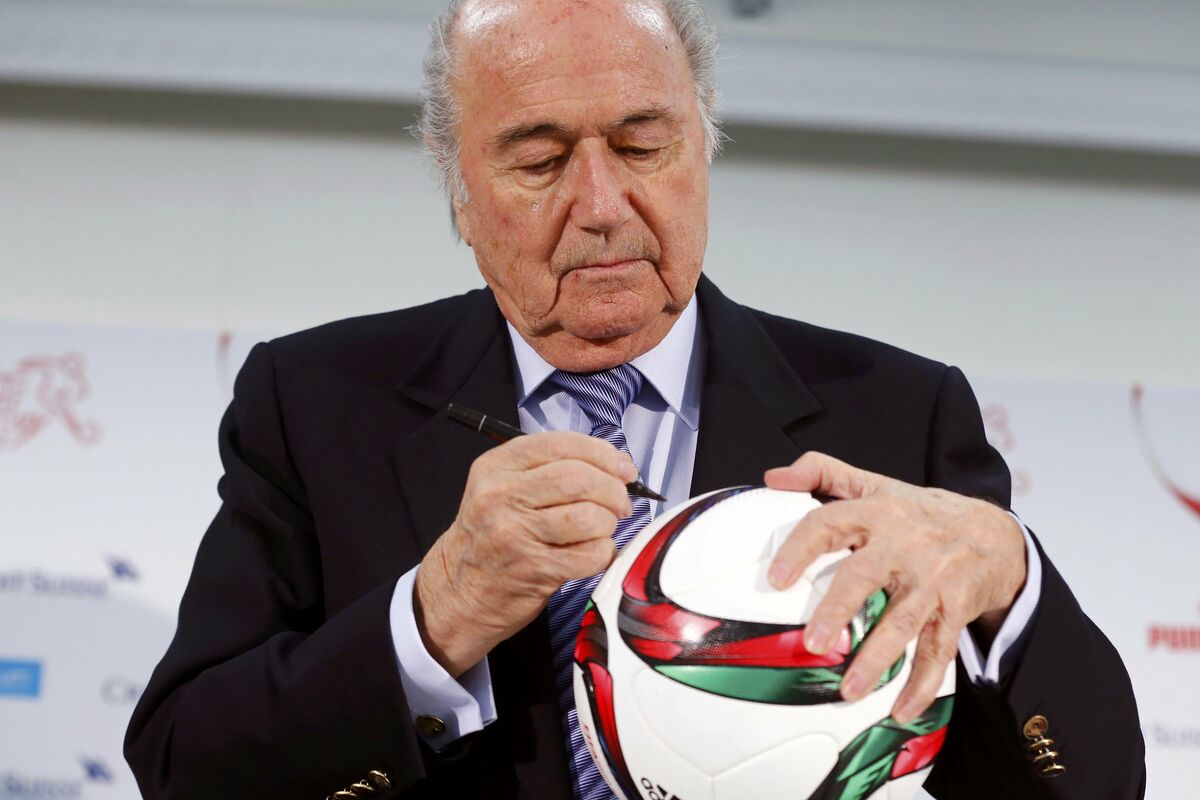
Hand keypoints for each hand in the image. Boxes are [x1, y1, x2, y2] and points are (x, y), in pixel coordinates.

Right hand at [414, 431, 637, 676]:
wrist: (458, 591)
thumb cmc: (490, 537)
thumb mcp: (503, 488)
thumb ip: (553, 468)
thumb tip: (617, 464)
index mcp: (496, 467)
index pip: (560, 445)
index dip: (602, 454)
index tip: (622, 468)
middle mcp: (501, 496)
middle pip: (578, 478)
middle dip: (613, 489)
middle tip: (620, 502)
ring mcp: (515, 534)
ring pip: (589, 516)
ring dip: (608, 523)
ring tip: (601, 529)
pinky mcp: (534, 569)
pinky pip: (591, 554)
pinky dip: (604, 552)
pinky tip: (592, 552)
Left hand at [764, 451, 1026, 722]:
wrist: (994, 534)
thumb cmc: (918, 512)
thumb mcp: (873, 484)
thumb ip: (822, 473)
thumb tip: (771, 477)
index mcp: (876, 512)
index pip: (829, 524)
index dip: (799, 550)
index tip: (774, 580)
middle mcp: (903, 544)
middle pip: (864, 577)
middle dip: (838, 610)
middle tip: (813, 644)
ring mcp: (931, 580)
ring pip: (902, 622)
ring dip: (875, 659)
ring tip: (848, 690)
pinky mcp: (954, 611)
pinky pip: (938, 652)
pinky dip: (922, 686)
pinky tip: (900, 711)